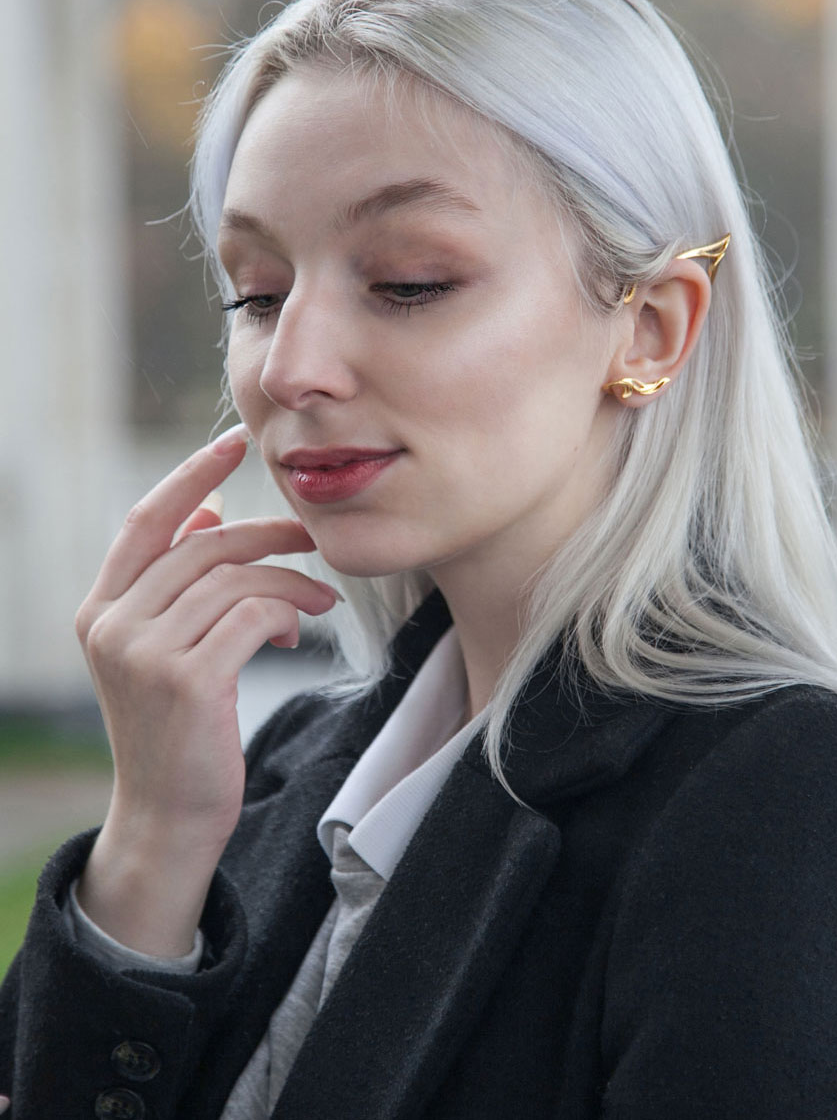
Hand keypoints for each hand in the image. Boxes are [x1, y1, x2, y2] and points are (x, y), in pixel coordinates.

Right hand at [74, 425, 337, 954]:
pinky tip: (298, 634)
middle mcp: (112, 624)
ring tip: (317, 604)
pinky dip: (289, 613)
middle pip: (205, 545)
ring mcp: (145, 652)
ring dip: (291, 582)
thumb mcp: (163, 648)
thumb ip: (176, 584)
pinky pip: (255, 613)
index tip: (236, 440)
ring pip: (237, 578)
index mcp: (100, 609)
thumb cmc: (179, 727)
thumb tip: (208, 511)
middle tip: (312, 539)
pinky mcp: (188, 679)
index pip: (146, 520)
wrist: (169, 814)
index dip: (192, 474)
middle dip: (269, 534)